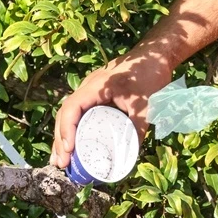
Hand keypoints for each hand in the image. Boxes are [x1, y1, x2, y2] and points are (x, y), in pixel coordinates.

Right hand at [50, 50, 172, 167]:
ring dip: (62, 135)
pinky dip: (72, 128)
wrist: (157, 54)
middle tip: (62, 163)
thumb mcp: (146, 105)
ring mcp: (91, 89)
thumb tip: (129, 157)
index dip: (67, 128)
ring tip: (60, 160)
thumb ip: (138, 129)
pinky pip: (79, 111)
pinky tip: (71, 144)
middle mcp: (89, 86)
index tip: (69, 149)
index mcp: (97, 86)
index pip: (73, 106)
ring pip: (69, 112)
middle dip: (60, 139)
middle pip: (66, 112)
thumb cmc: (151, 74)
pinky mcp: (96, 94)